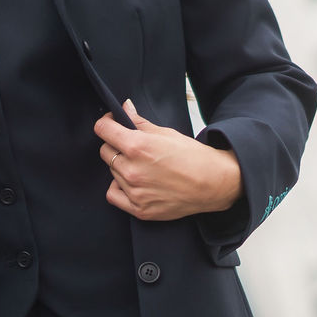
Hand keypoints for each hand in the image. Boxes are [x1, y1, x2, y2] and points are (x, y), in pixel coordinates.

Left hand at [94, 99, 242, 221]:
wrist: (213, 183)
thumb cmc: (193, 157)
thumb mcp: (166, 133)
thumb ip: (139, 122)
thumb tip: (125, 108)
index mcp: (138, 146)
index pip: (103, 129)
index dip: (106, 123)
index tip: (111, 124)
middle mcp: (132, 170)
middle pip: (105, 152)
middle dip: (115, 146)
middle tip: (133, 147)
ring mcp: (134, 191)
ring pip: (112, 172)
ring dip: (121, 167)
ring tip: (143, 166)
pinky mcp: (138, 208)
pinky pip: (113, 195)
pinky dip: (119, 188)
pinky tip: (133, 183)